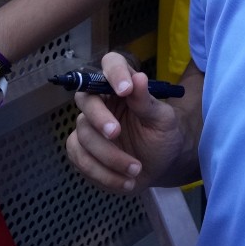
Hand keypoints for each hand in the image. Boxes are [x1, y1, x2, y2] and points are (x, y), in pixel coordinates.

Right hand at [66, 51, 186, 192]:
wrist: (164, 165)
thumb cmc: (164, 134)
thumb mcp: (163, 119)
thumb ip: (147, 101)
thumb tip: (139, 78)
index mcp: (121, 85)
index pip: (110, 64)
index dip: (113, 72)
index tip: (125, 89)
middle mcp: (101, 102)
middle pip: (85, 99)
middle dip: (99, 118)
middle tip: (116, 133)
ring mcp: (89, 127)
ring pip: (83, 135)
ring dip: (109, 156)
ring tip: (136, 169)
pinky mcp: (82, 151)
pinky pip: (80, 159)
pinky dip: (103, 173)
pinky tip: (125, 182)